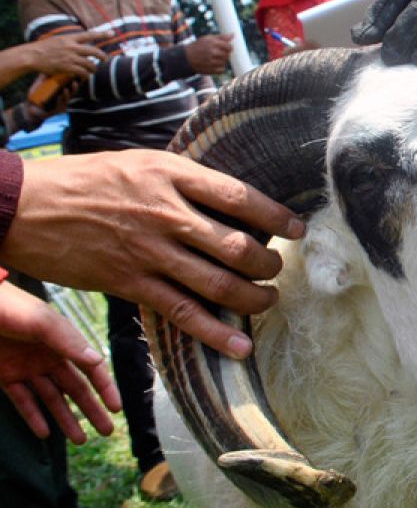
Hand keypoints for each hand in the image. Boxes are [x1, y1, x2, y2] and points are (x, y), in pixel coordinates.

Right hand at [0, 151, 305, 358]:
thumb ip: (184, 180)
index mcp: (171, 175)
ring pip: (218, 282)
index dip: (277, 216)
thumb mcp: (141, 162)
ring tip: (266, 300)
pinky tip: (240, 345)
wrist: (23, 206)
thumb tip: (231, 197)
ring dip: (253, 298)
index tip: (298, 228)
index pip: (240, 197)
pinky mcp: (129, 284)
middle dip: (268, 263)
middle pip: (238, 245)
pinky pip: (182, 312)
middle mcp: (165, 213)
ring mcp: (148, 251)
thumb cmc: (85, 181)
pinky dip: (216, 332)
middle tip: (276, 268)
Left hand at [0, 281, 120, 442]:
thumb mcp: (42, 322)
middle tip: (106, 431)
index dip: (105, 389)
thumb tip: (97, 361)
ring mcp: (27, 368)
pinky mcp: (5, 377)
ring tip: (80, 440)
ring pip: (51, 399)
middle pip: (75, 389)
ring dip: (66, 419)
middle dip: (91, 410)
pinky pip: (22, 401)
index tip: (116, 409)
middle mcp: (48, 357)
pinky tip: (44, 433)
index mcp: (63, 342)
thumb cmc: (9, 308)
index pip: (90, 369)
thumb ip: (69, 342)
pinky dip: (33, 417)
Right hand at [13, 31, 110, 77]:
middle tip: (105, 60)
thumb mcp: (56, 40)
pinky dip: (86, 74)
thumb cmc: (42, 48)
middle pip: (94, 51)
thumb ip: (69, 42)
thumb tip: (79, 44)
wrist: (31, 56)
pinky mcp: (67, 67)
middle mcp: (72, 47)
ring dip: (94, 68)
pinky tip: (86, 75)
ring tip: (94, 69)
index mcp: (69, 38)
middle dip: (102, 56)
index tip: (112, 33)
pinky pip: (83, 72)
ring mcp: (70, 57)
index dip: (101, 34)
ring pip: (90, 63)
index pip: (89, 35)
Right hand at [185, 34, 233, 74]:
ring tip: (214, 58)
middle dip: (225, 54)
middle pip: (228, 55)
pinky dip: (220, 68)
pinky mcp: (210, 70)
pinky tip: (214, 64)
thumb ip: (222, 37)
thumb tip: (233, 35)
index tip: (225, 48)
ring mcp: (211, 62)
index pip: (229, 47)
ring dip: (222, 61)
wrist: (186, 57)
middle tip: (218, 53)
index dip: (229, 48)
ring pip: (225, 62)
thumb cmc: (199, 46)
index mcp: (213, 43)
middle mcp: (212, 52)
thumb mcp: (208, 38)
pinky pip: (222, 70)